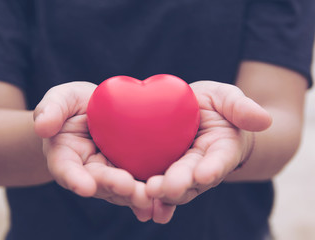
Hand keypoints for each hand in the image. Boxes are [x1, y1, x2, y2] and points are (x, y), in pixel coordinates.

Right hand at [33, 82, 152, 221]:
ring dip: (133, 195)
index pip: (66, 169)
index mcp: (66, 156)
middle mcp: (87, 171)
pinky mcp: (129, 171)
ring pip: (120, 189)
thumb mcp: (61, 99)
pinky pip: (138, 183)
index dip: (74, 179)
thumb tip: (42, 126)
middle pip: (98, 182)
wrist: (96, 110)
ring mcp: (110, 173)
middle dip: (112, 186)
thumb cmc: (74, 105)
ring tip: (148, 197)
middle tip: (127, 187)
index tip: (84, 186)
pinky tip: (161, 200)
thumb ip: (51, 109)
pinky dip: (149, 194)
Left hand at [146, 81, 271, 222]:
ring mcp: (182, 171)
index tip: (205, 174)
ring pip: (174, 187)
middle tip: (168, 187)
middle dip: (182, 184)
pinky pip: (158, 185)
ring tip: (149, 191)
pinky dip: (151, 197)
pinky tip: (140, 202)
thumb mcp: (227, 98)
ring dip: (163, 193)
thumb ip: (241, 107)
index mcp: (222, 149)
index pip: (219, 160)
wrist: (196, 114)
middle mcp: (202, 166)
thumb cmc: (214, 106)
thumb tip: (264, 120)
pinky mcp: (163, 171)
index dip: (213, 167)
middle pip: (193, 178)